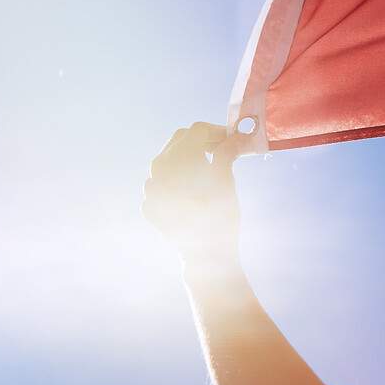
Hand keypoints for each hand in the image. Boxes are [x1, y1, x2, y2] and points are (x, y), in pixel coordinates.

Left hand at [142, 121, 256, 260]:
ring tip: (208, 168)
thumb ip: (227, 152)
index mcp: (178, 158)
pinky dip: (177, 179)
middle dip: (201, 141)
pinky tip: (193, 190)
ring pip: (167, 160)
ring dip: (188, 158)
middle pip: (179, 140)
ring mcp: (150, 188)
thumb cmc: (220, 214)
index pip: (197, 130)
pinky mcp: (149, 205)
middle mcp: (157, 169)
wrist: (205, 254)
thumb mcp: (226, 178)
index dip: (218, 131)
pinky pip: (161, 182)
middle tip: (222, 149)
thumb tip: (236, 136)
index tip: (232, 139)